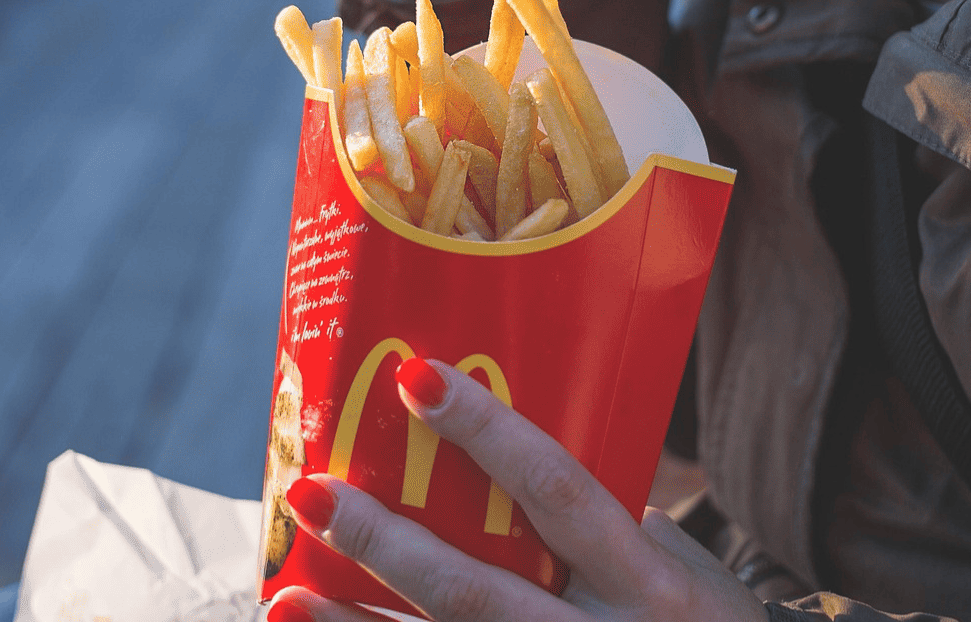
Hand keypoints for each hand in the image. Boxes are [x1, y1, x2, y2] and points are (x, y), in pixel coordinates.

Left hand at [269, 360, 768, 621]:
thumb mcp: (687, 575)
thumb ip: (608, 529)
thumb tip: (508, 468)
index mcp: (652, 586)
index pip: (561, 493)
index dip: (489, 435)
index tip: (415, 377)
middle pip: (476, 594)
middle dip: (385, 543)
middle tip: (311, 492)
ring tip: (283, 593)